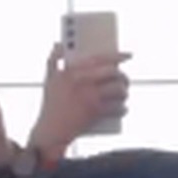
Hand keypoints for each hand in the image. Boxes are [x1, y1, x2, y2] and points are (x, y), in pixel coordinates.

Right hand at [29, 44, 129, 163]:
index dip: (117, 56)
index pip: (100, 58)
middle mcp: (83, 81)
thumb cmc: (50, 106)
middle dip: (123, 76)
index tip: (128, 55)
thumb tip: (58, 45)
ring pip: (118, 90)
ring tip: (123, 95)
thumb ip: (53, 60)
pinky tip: (123, 109)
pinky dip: (123, 109)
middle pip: (113, 73)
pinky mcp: (95, 112)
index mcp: (73, 70)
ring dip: (124, 92)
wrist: (52, 131)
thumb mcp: (49, 80)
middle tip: (124, 80)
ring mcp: (90, 97)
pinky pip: (117, 108)